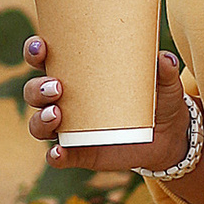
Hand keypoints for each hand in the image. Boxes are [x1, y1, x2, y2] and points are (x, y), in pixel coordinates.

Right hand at [22, 39, 203, 184]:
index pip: (44, 59)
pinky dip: (55, 156)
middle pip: (34, 92)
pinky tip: (59, 153)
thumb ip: (164, 69)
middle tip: (56, 86)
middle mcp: (65, 100)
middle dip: (37, 88)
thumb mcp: (164, 82)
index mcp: (77, 74)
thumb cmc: (158, 97)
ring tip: (56, 115)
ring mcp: (70, 128)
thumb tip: (164, 58)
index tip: (41, 46)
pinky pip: (58, 156)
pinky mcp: (79, 153)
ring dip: (40, 119)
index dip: (35, 52)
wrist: (169, 136)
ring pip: (39, 124)